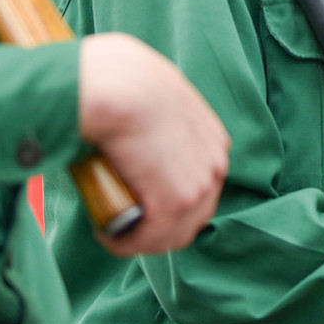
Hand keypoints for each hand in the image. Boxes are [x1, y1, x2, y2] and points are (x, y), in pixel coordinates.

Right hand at [77, 32, 228, 256]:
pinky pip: (151, 238)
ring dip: (140, 237)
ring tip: (112, 230)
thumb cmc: (123, 80)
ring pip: (172, 231)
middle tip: (124, 219)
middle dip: (159, 223)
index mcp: (213, 140)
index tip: (139, 200)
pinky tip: (107, 236)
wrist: (119, 85)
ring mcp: (200, 185)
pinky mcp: (178, 202)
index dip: (167, 199)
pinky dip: (127, 243)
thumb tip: (129, 128)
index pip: (197, 184)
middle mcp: (216, 164)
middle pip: (191, 213)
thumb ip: (155, 116)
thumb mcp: (154, 95)